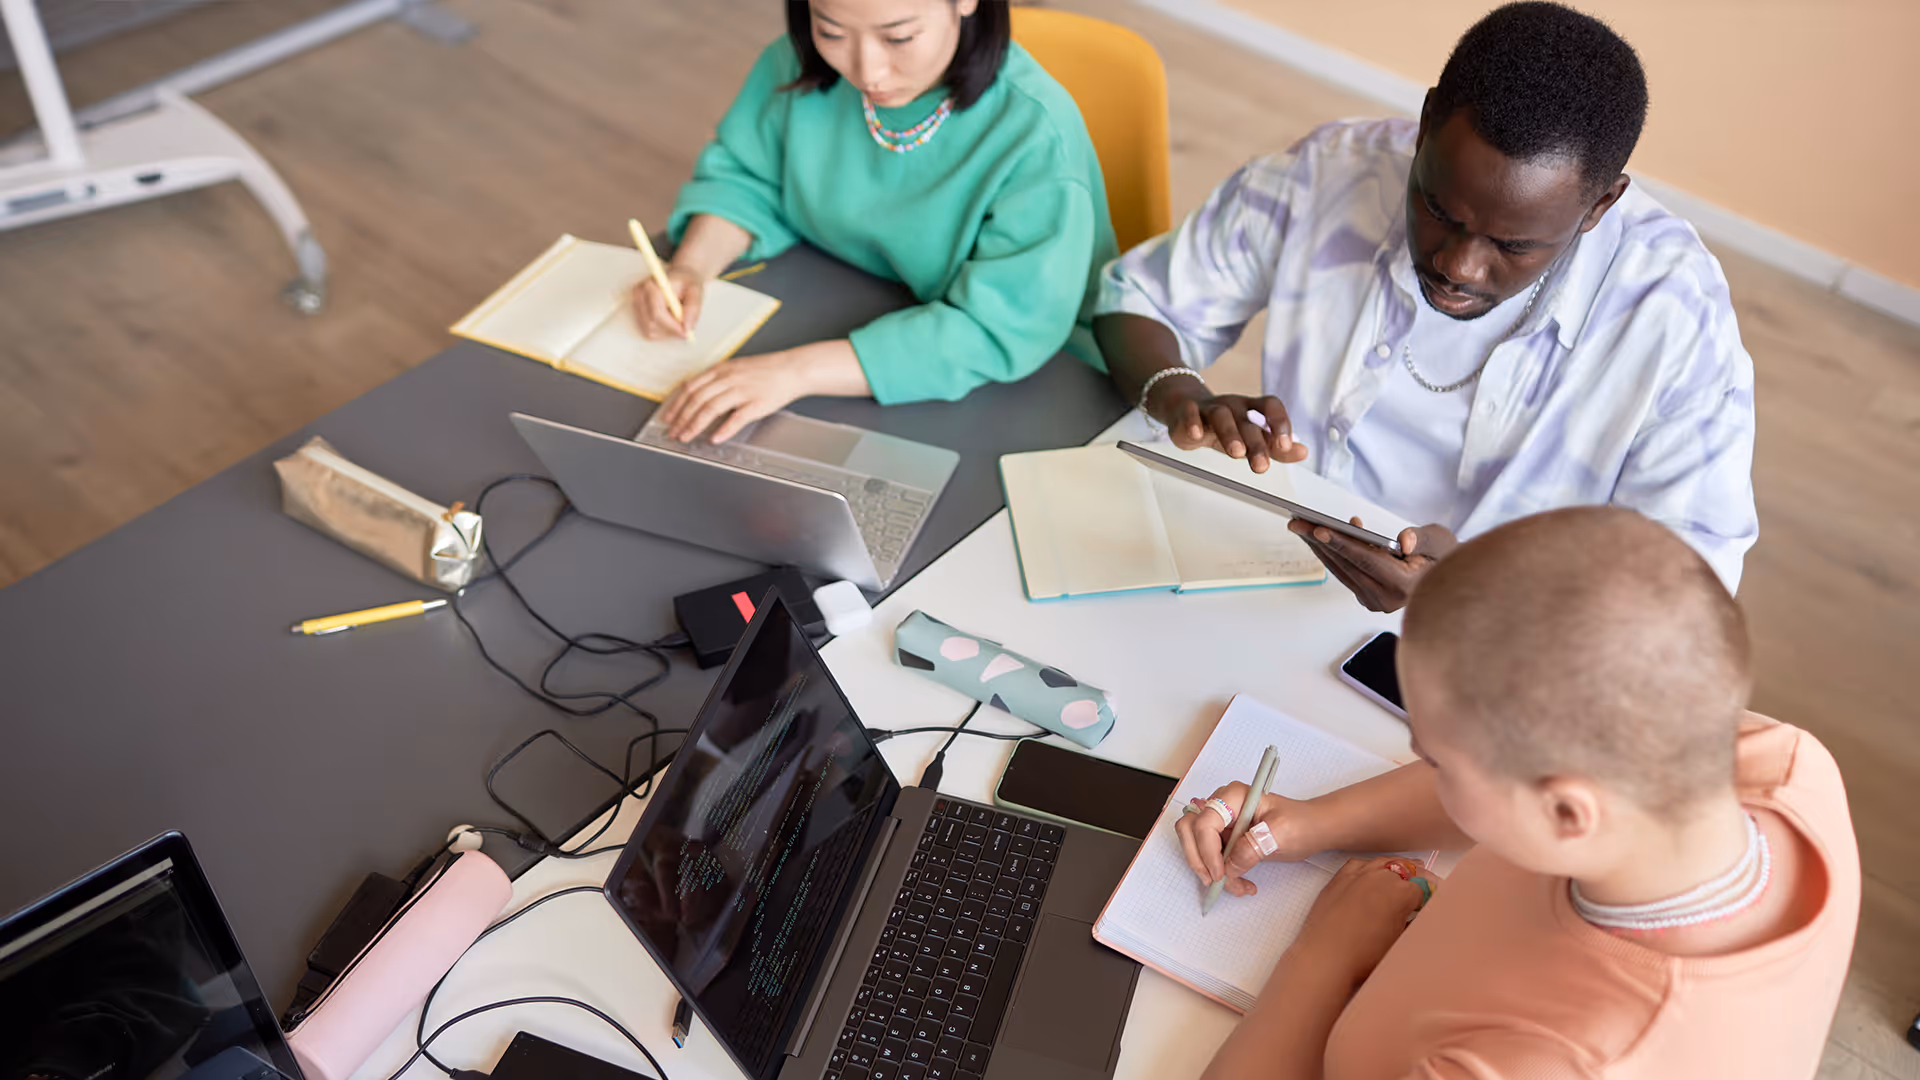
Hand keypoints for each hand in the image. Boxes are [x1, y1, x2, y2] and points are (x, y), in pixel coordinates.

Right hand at [630, 264, 705, 340]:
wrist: (679, 276)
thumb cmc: (687, 282)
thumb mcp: (696, 291)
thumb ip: (693, 308)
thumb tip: (687, 329)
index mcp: (652, 286)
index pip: (657, 314)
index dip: (672, 327)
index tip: (686, 333)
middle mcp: (640, 294)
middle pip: (652, 325)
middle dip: (670, 331)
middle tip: (686, 329)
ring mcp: (636, 303)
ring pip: (650, 330)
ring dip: (666, 331)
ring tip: (678, 320)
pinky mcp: (636, 311)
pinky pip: (648, 330)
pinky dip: (662, 331)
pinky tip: (670, 321)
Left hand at [656, 350, 812, 442]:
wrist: (793, 369)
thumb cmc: (766, 371)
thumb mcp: (736, 368)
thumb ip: (716, 380)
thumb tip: (697, 395)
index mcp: (721, 369)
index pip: (690, 387)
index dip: (676, 404)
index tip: (667, 417)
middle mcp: (728, 378)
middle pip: (696, 399)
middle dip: (681, 418)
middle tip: (673, 432)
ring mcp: (742, 391)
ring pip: (710, 409)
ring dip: (694, 425)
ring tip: (687, 437)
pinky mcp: (756, 403)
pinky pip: (736, 419)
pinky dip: (723, 430)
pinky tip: (715, 439)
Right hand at [1150, 378, 1309, 473]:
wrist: (1184, 409)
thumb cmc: (1222, 427)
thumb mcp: (1250, 436)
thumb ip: (1275, 446)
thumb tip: (1303, 452)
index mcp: (1250, 408)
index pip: (1270, 406)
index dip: (1280, 422)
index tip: (1285, 445)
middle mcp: (1232, 405)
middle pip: (1246, 419)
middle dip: (1256, 442)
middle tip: (1261, 465)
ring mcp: (1208, 407)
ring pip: (1221, 415)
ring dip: (1230, 433)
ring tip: (1237, 453)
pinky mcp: (1187, 412)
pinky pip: (1190, 413)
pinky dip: (1193, 422)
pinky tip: (1197, 435)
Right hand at [1175, 782, 1317, 897]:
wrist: (1313, 829)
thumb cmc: (1301, 823)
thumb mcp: (1280, 834)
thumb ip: (1251, 847)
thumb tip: (1228, 866)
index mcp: (1233, 796)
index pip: (1205, 822)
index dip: (1207, 850)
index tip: (1220, 873)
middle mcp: (1222, 806)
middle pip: (1189, 830)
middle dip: (1198, 859)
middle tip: (1214, 881)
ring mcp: (1222, 822)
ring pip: (1195, 846)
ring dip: (1209, 871)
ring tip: (1237, 887)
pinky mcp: (1225, 838)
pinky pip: (1210, 858)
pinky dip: (1221, 874)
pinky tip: (1241, 883)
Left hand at [1289, 519, 1458, 612]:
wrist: (1448, 580)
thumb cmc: (1447, 558)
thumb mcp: (1441, 541)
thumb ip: (1422, 538)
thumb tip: (1403, 541)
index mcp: (1404, 586)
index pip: (1366, 561)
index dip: (1341, 543)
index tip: (1318, 530)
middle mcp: (1386, 599)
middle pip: (1346, 565)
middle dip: (1319, 542)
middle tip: (1296, 522)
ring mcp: (1375, 601)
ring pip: (1341, 570)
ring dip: (1320, 547)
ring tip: (1301, 526)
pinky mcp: (1368, 597)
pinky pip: (1345, 572)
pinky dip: (1334, 553)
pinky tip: (1322, 534)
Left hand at [1290, 855, 1433, 989]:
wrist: (1326, 957)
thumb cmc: (1365, 955)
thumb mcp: (1399, 942)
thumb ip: (1413, 923)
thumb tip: (1417, 916)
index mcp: (1402, 892)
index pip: (1425, 888)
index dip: (1431, 897)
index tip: (1434, 902)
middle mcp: (1381, 877)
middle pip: (1407, 871)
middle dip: (1418, 879)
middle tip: (1424, 888)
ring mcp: (1358, 874)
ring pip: (1384, 863)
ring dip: (1396, 868)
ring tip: (1405, 874)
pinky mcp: (1339, 878)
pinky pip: (1360, 865)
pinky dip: (1371, 867)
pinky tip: (1373, 873)